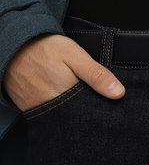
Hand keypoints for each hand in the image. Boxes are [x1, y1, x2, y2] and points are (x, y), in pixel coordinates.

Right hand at [3, 33, 125, 111]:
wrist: (14, 46)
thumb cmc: (44, 48)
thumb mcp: (75, 55)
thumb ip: (96, 75)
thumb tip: (118, 93)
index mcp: (67, 95)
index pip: (91, 112)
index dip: (103, 109)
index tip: (113, 105)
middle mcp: (53, 108)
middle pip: (79, 118)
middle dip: (90, 112)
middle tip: (94, 98)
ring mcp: (42, 110)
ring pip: (66, 118)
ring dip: (76, 112)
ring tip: (80, 97)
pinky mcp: (33, 109)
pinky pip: (52, 115)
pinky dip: (62, 110)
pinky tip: (66, 99)